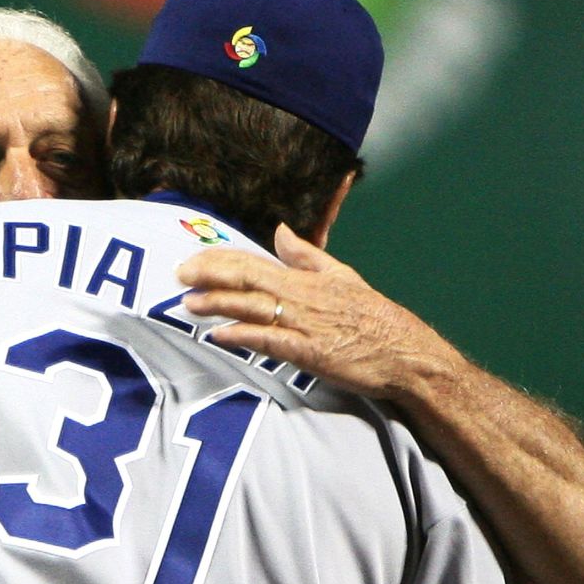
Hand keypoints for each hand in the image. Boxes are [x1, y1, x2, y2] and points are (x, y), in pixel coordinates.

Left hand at [176, 223, 458, 399]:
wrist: (405, 353)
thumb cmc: (373, 317)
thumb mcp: (342, 276)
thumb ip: (307, 254)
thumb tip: (281, 230)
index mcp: (306, 279)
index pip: (253, 262)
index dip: (219, 261)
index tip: (191, 262)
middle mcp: (301, 297)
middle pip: (247, 280)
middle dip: (209, 276)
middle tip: (178, 276)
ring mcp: (304, 324)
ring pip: (253, 308)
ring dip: (218, 304)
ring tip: (189, 304)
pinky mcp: (309, 352)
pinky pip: (269, 340)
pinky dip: (243, 336)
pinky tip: (219, 336)